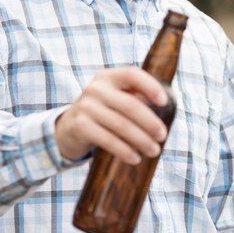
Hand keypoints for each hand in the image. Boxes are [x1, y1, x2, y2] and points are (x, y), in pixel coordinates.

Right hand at [55, 67, 169, 164]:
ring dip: (141, 140)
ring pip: (121, 125)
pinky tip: (135, 158)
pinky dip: (124, 150)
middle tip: (162, 136)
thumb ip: (134, 98)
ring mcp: (86, 106)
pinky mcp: (80, 125)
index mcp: (108, 77)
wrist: (67, 129)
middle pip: (130, 105)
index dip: (150, 86)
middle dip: (150, 122)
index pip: (132, 74)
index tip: (164, 102)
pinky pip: (108, 140)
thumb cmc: (101, 113)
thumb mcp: (113, 99)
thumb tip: (166, 110)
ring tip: (153, 150)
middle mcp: (96, 88)